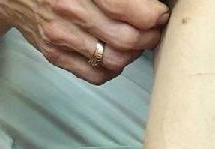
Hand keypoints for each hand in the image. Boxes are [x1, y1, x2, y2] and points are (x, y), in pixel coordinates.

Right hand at [0, 0, 169, 83]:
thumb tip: (149, 3)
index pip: (127, 8)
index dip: (152, 14)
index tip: (159, 12)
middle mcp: (69, 12)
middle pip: (126, 39)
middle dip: (148, 36)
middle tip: (153, 29)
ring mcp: (61, 37)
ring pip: (115, 60)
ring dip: (133, 54)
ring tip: (136, 41)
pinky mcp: (55, 55)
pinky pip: (96, 75)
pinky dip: (113, 69)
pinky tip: (115, 54)